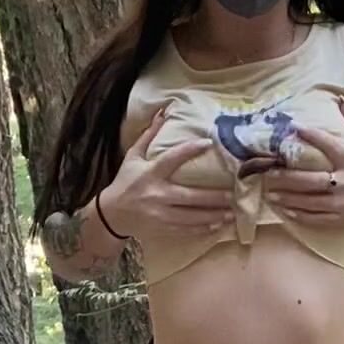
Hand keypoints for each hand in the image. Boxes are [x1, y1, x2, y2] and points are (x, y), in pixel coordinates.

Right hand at [101, 107, 233, 237]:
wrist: (111, 214)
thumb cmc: (125, 182)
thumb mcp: (132, 157)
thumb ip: (148, 137)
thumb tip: (161, 113)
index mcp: (150, 173)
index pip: (172, 159)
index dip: (189, 150)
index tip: (208, 143)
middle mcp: (156, 194)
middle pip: (189, 196)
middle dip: (212, 197)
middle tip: (232, 195)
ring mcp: (159, 214)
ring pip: (190, 217)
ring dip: (212, 216)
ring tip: (231, 214)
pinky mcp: (161, 228)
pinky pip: (186, 230)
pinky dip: (202, 229)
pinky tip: (217, 226)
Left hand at [265, 97, 343, 229]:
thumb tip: (340, 100)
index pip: (331, 146)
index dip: (313, 136)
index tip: (295, 128)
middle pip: (312, 181)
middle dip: (288, 178)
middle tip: (268, 173)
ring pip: (310, 202)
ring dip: (288, 199)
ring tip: (269, 194)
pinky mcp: (343, 219)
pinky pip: (317, 219)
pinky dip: (299, 215)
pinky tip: (285, 210)